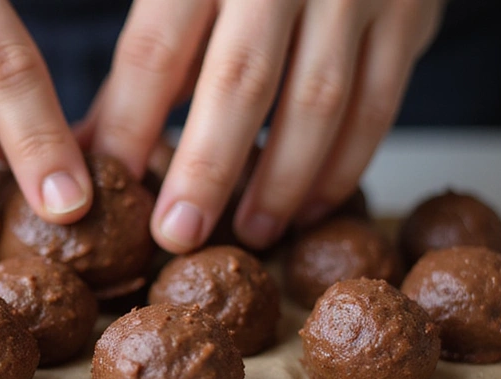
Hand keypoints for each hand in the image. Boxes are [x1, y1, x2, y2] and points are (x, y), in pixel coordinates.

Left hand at [86, 0, 442, 252]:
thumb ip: (145, 57)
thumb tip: (90, 148)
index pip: (156, 50)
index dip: (130, 125)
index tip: (109, 189)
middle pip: (239, 80)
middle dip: (206, 168)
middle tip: (176, 235)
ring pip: (318, 101)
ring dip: (281, 181)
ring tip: (249, 233)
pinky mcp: (410, 14)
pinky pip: (379, 104)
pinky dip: (345, 165)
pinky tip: (311, 207)